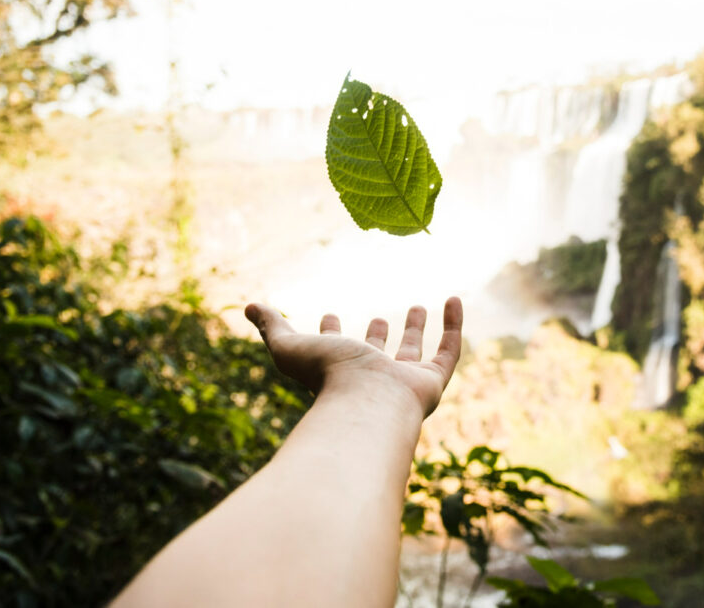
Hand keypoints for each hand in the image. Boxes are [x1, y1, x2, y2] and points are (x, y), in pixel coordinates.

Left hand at [244, 297, 462, 417]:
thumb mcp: (290, 347)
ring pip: (411, 355)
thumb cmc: (326, 377)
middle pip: (375, 357)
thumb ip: (272, 327)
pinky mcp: (432, 382)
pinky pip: (448, 351)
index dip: (329, 333)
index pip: (332, 353)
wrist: (366, 403)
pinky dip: (454, 325)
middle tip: (380, 317)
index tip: (328, 313)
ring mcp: (403, 383)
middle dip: (377, 337)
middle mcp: (370, 380)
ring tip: (417, 305)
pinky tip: (454, 300)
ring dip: (414, 331)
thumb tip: (249, 306)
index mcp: (337, 373)